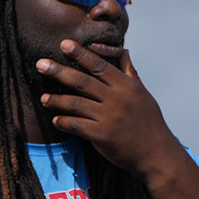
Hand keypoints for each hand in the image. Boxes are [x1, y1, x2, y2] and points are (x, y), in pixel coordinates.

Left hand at [36, 40, 183, 178]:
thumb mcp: (142, 94)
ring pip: (76, 103)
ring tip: (43, 98)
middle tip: (40, 64)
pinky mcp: (102, 136)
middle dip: (59, 71)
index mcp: (126, 86)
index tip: (64, 44)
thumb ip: (130, 73)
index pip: (99, 65)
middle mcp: (116, 99)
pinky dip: (64, 122)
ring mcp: (109, 117)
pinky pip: (77, 126)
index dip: (80, 54)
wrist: (157, 154)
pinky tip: (56, 120)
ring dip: (57, 100)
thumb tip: (123, 51)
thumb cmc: (149, 123)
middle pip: (82, 81)